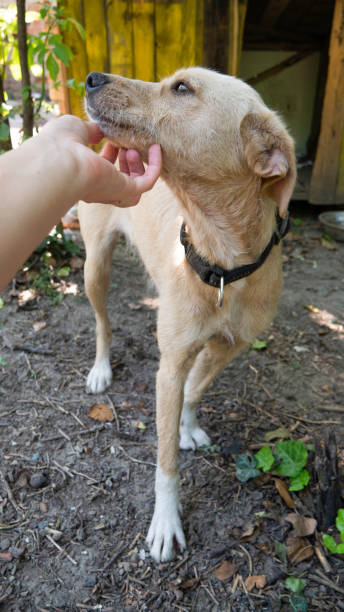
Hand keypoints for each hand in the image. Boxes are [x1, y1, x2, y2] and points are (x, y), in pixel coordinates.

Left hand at [41, 115, 161, 205]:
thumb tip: (100, 129)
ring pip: (134, 187)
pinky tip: (156, 148)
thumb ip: (90, 130)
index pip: (101, 168)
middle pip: (119, 180)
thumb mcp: (75, 129)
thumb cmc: (59, 144)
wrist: (57, 161)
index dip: (109, 152)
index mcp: (82, 175)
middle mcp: (97, 187)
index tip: (109, 136)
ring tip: (132, 148)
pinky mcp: (124, 191)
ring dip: (138, 167)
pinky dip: (155, 167)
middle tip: (124, 144)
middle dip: (125, 160)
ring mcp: (111, 191)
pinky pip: (147, 184)